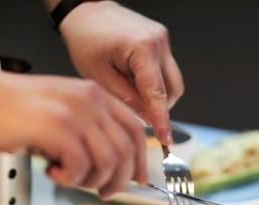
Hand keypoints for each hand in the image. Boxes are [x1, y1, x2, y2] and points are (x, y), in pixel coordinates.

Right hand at [0, 71, 146, 198]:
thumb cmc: (16, 110)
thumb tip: (113, 164)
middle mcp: (91, 101)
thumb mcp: (64, 110)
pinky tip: (53, 173)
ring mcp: (75, 114)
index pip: (135, 129)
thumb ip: (91, 129)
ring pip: (108, 161)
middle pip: (125, 150)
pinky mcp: (57, 129)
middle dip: (118, 180)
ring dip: (91, 181)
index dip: (140, 159)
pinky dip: (69, 179)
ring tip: (70, 180)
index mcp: (96, 95)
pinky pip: (81, 166)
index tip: (137, 179)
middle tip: (102, 192)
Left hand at [59, 1, 183, 145]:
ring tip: (132, 94)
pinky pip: (165, 69)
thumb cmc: (86, 38)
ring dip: (157, 95)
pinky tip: (133, 82)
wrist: (86, 11)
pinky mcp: (160, 40)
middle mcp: (158, 42)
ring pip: (172, 81)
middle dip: (159, 107)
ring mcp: (162, 39)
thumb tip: (145, 117)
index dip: (162, 119)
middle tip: (138, 115)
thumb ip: (125, 99)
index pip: (157, 93)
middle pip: (172, 89)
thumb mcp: (98, 76)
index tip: (165, 138)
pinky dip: (154, 82)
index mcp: (142, 49)